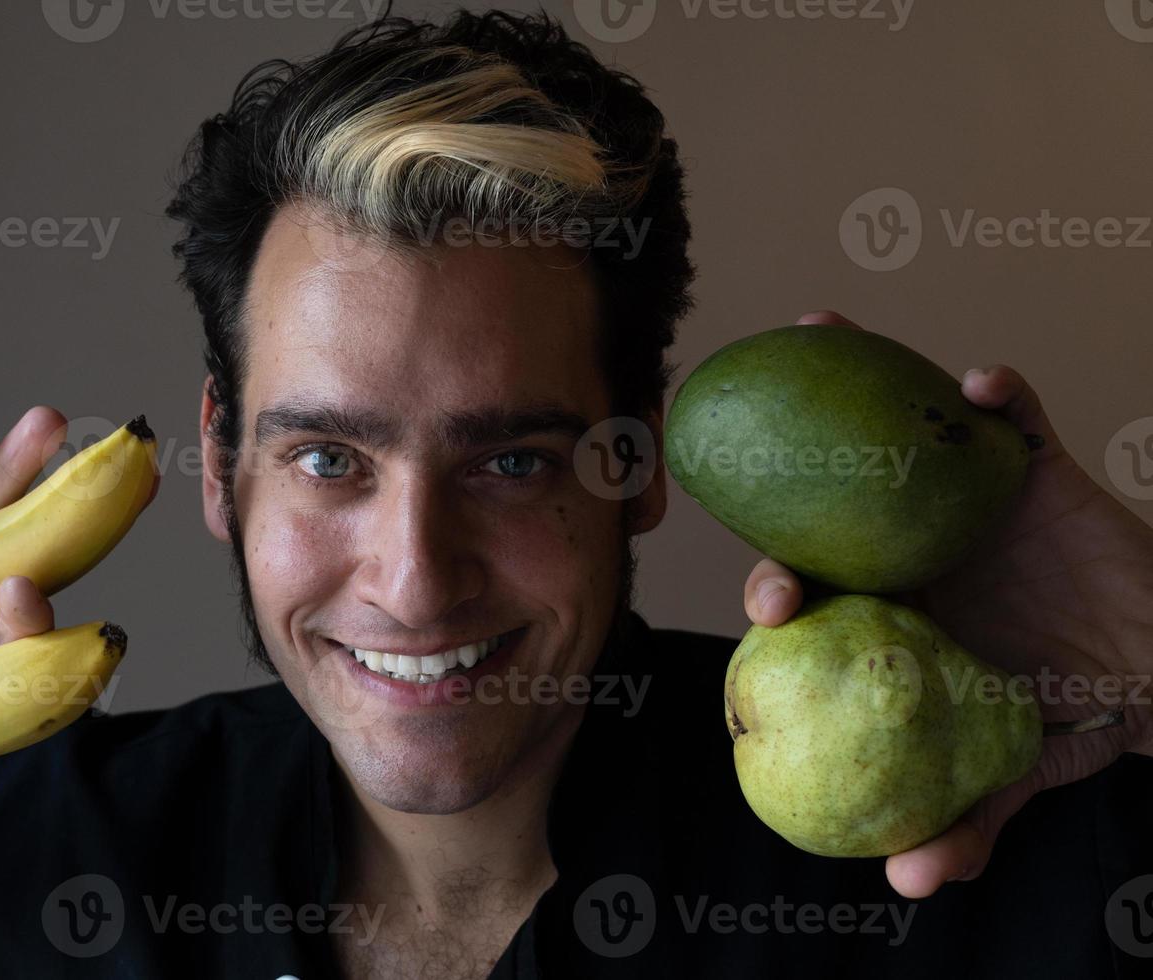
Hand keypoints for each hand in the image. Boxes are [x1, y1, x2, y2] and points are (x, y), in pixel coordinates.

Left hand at [741, 311, 1152, 897]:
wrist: (1151, 666)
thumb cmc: (1064, 710)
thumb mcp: (1011, 770)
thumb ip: (964, 823)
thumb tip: (906, 885)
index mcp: (883, 606)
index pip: (811, 586)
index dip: (777, 588)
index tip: (768, 606)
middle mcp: (906, 544)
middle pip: (828, 507)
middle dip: (793, 504)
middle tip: (792, 522)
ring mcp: (960, 500)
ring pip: (900, 432)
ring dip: (865, 377)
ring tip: (820, 328)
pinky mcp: (1030, 467)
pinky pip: (1014, 419)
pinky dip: (1001, 397)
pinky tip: (983, 386)